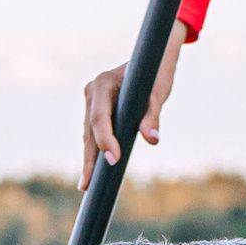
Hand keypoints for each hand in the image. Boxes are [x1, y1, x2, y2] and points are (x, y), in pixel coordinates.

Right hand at [81, 23, 188, 187]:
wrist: (153, 57)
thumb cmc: (157, 72)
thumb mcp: (158, 93)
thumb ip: (152, 116)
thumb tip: (152, 140)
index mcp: (103, 84)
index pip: (99, 118)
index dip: (105, 141)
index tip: (113, 162)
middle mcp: (92, 91)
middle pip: (89, 131)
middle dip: (90, 159)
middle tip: (87, 187)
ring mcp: (91, 100)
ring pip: (89, 134)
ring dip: (90, 158)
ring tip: (88, 185)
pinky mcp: (95, 107)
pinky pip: (93, 132)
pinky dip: (96, 149)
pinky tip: (95, 170)